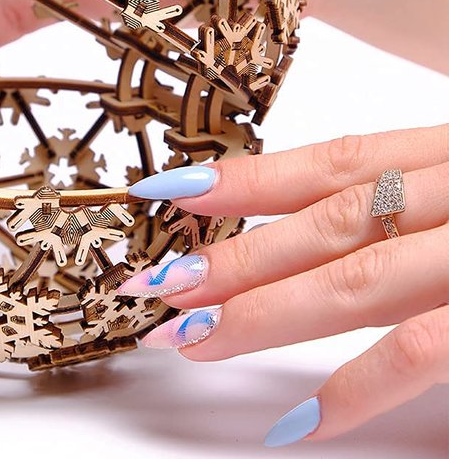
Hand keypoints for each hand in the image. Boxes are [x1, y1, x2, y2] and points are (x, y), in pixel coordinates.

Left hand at [118, 124, 448, 445]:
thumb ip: (415, 201)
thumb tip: (337, 229)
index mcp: (446, 156)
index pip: (331, 162)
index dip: (245, 178)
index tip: (170, 190)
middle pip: (324, 224)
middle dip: (234, 257)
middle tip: (157, 283)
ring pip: (355, 280)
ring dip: (263, 311)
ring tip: (191, 337)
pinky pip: (420, 352)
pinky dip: (356, 387)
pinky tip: (296, 420)